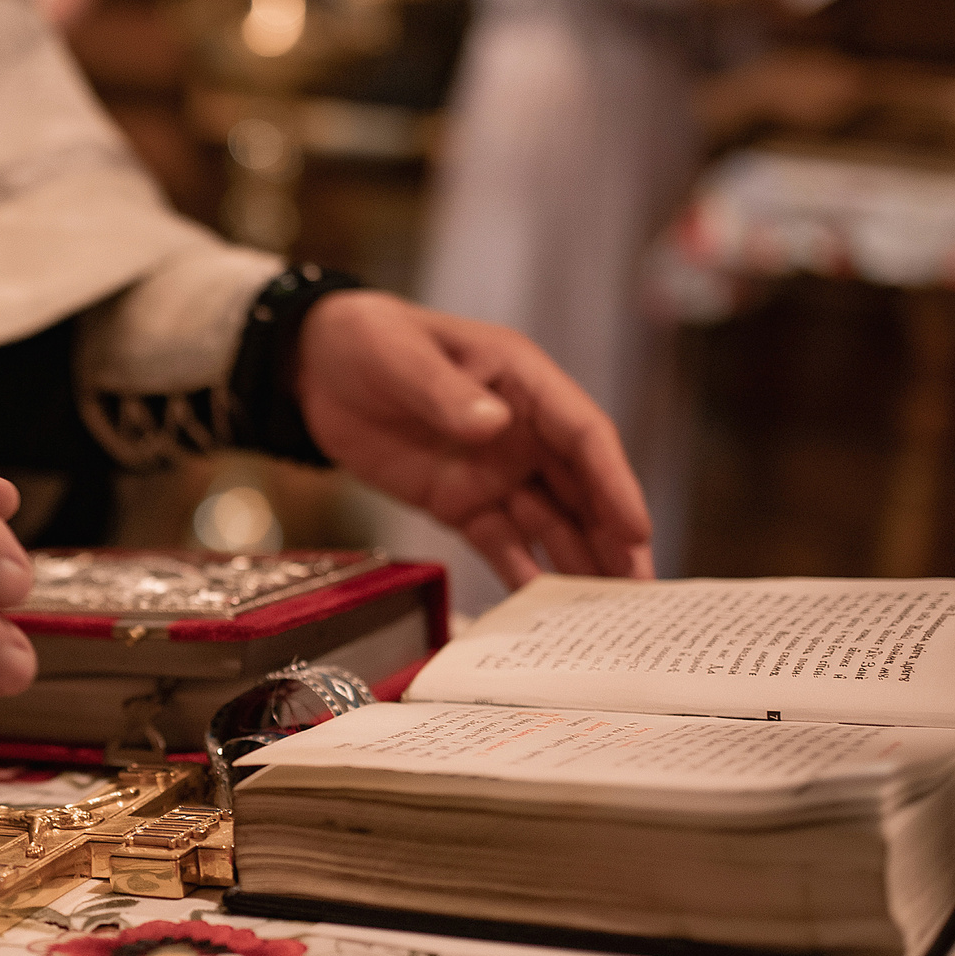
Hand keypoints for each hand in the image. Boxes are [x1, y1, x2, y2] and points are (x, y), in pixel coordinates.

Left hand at [293, 291, 653, 586]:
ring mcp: (495, 471)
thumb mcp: (399, 356)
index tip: (635, 528)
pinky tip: (545, 613)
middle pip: (581, 489)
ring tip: (606, 613)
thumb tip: (493, 424)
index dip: (613, 482)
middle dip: (613, 538)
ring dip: (579, 563)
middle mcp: (523, 430)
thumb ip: (442, 390)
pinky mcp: (462, 503)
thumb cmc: (368, 341)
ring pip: (550, 523)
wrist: (313, 368)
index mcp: (522, 382)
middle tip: (640, 591)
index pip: (583, 434)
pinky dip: (524, 576)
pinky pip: (502, 544)